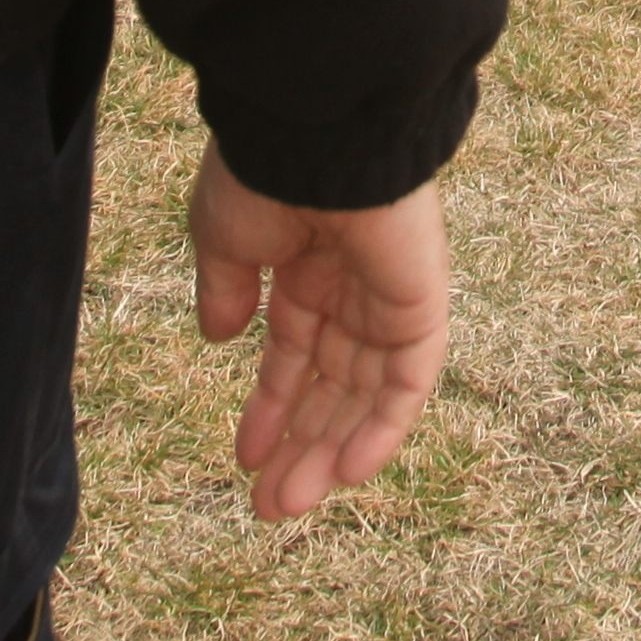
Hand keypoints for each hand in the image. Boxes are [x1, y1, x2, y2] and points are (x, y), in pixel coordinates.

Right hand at [192, 151, 450, 521]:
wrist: (314, 134)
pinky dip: (383, 428)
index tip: (245, 457)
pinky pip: (409, 381)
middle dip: (302, 443)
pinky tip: (345, 472)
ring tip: (287, 504)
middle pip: (333, 382)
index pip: (296, 349)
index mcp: (307, 262)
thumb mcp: (225, 236)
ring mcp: (390, 295)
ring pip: (367, 393)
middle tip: (270, 505)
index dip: (273, 404)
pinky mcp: (421, 304)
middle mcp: (353, 284)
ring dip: (331, 450)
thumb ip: (227, 289)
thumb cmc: (263, 171)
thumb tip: (219, 337)